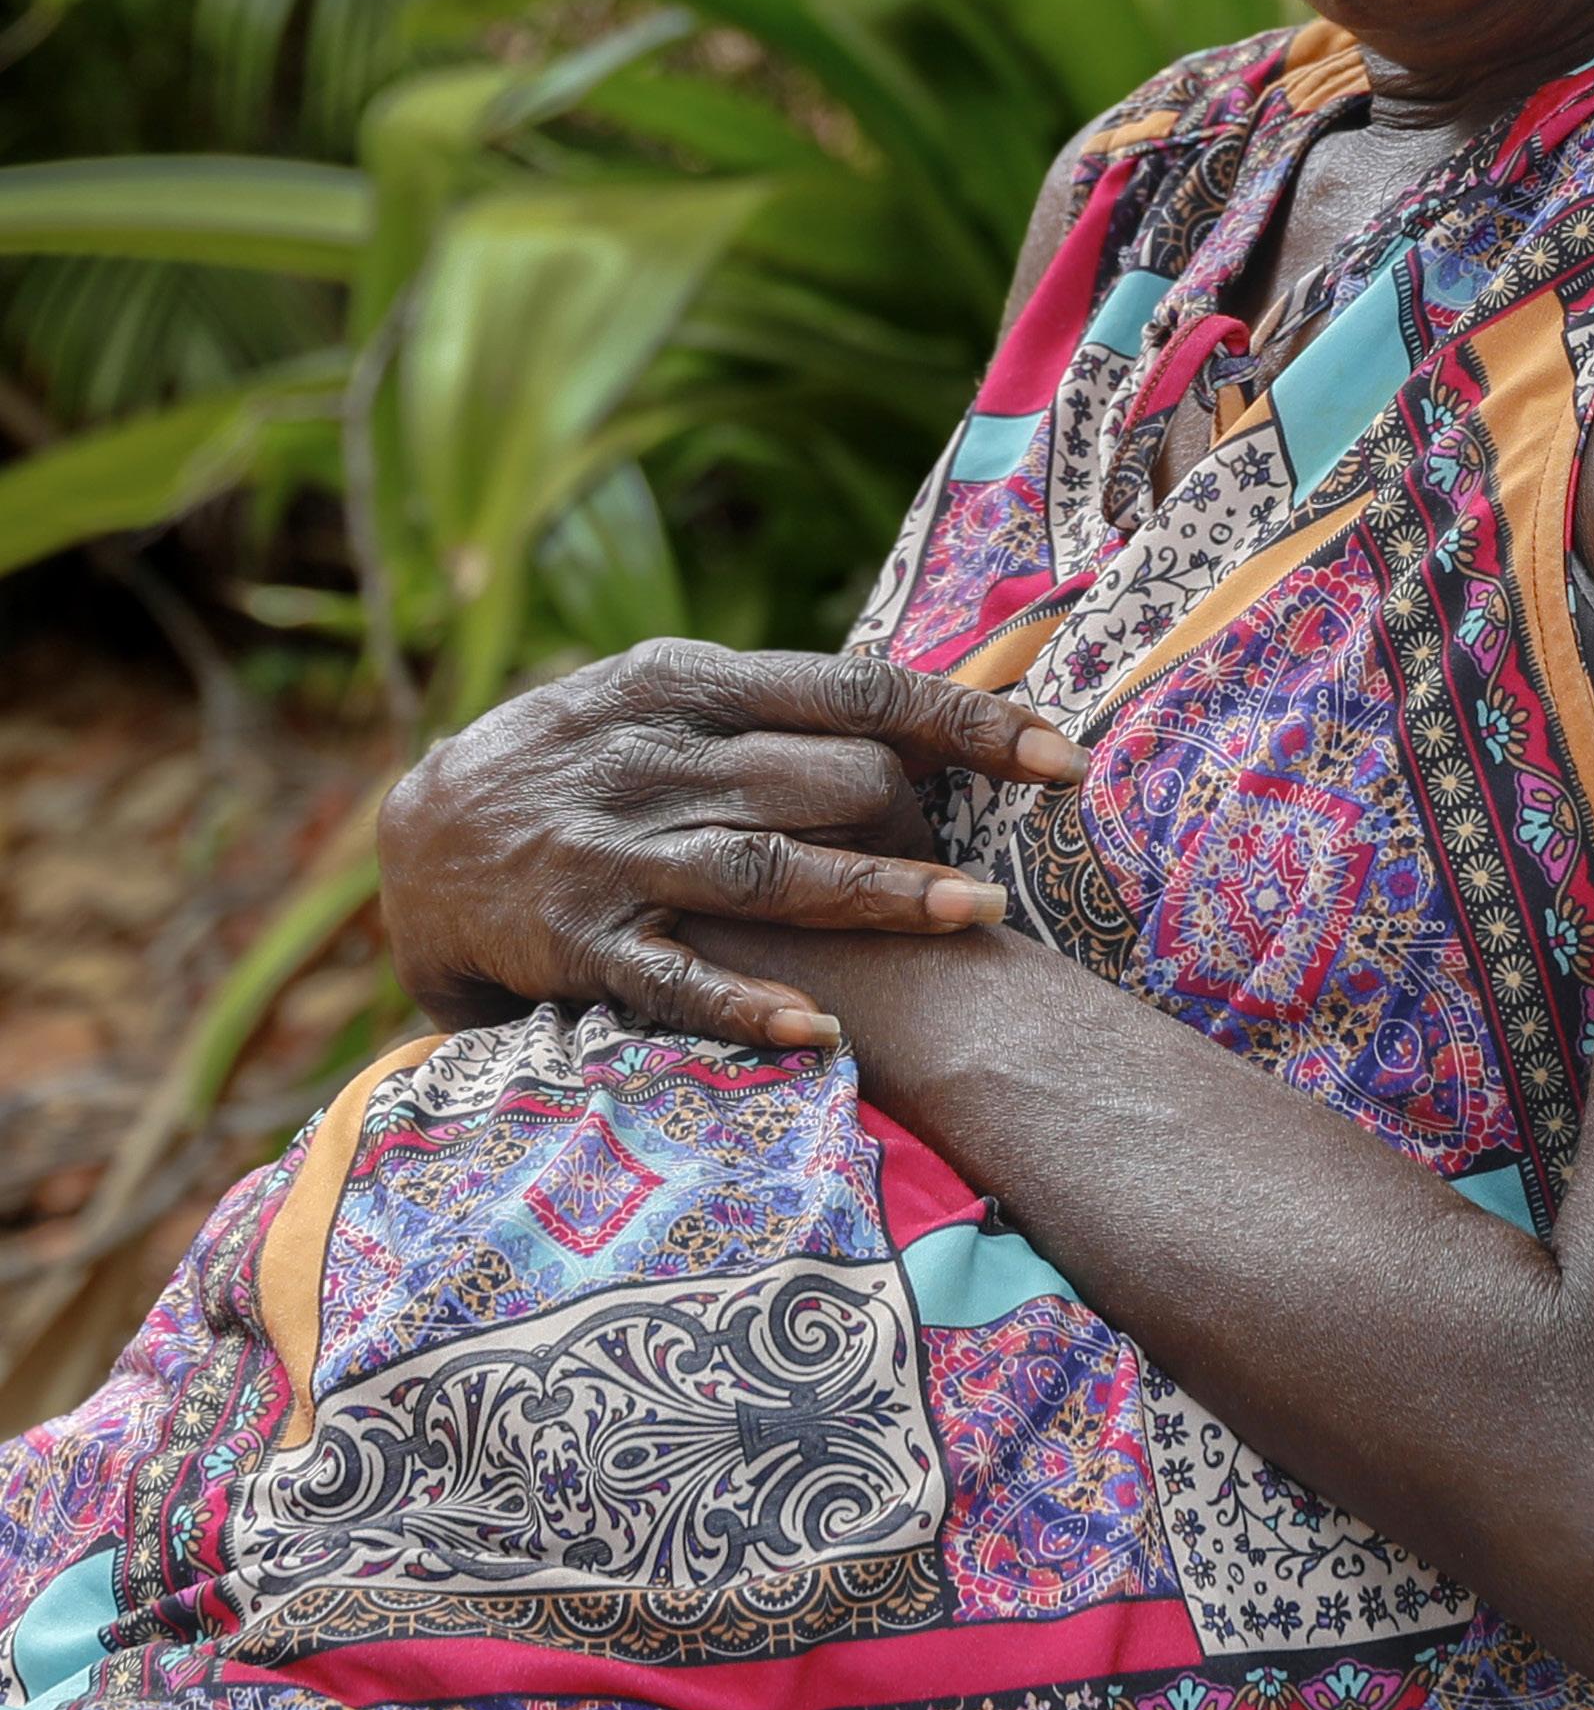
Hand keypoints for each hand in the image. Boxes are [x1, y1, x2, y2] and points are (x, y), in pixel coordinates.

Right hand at [377, 638, 1087, 1051]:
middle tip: (985, 877)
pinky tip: (825, 1028)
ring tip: (976, 917)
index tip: (1063, 756)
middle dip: (926, 823)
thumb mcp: (667, 697)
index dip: (970, 722)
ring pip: (774, 868)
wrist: (414, 835)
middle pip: (832, 776)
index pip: (860, 688)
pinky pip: (677, 975)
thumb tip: (921, 720)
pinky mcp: (574, 939)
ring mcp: (616, 848)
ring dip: (882, 897)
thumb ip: (777, 708)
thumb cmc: (585, 761)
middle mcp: (659, 755)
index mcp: (693, 681)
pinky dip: (751, 1002)